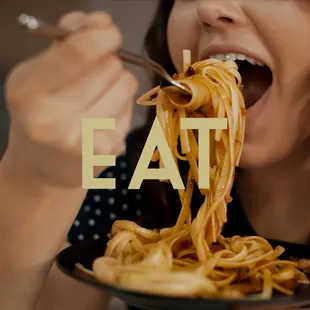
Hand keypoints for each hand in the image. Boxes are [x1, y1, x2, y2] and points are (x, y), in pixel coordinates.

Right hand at [3, 11, 137, 188]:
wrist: (43, 170)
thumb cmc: (39, 116)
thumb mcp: (38, 76)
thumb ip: (67, 43)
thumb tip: (101, 20)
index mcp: (29, 93)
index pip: (78, 53)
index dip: (102, 37)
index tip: (110, 33)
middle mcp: (55, 120)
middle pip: (110, 67)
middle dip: (107, 63)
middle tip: (94, 76)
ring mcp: (85, 140)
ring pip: (126, 85)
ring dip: (117, 84)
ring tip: (98, 99)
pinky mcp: (108, 151)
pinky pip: (131, 109)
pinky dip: (121, 107)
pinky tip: (102, 120)